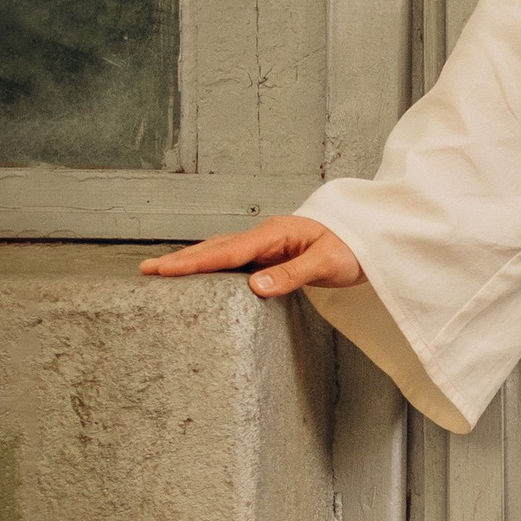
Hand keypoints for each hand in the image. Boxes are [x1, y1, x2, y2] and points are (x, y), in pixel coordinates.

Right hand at [140, 216, 365, 298]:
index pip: (227, 251)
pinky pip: (236, 260)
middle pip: (216, 248)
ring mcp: (268, 244)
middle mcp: (266, 235)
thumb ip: (292, 275)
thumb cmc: (355, 247)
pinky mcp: (273, 254)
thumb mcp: (328, 264)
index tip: (163, 270)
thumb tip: (254, 287)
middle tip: (146, 271)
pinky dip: (213, 265)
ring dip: (194, 261)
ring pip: (223, 252)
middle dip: (181, 260)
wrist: (374, 236)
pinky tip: (201, 276)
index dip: (194, 262)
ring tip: (162, 272)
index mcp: (275, 233)